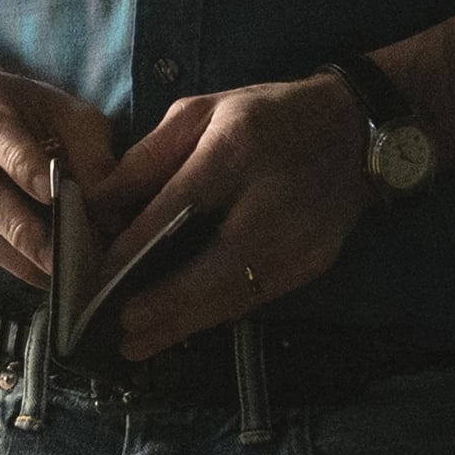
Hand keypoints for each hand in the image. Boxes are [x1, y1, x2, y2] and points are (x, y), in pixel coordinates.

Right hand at [0, 64, 117, 288]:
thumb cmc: (19, 115)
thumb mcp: (63, 115)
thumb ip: (92, 156)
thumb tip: (112, 212)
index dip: (26, 167)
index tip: (57, 198)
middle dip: (25, 232)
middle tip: (63, 261)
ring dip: (13, 257)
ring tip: (52, 274)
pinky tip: (24, 264)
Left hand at [82, 70, 372, 358]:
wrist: (353, 132)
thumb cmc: (267, 115)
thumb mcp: (202, 111)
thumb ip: (149, 156)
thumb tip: (101, 201)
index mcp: (238, 150)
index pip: (180, 206)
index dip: (139, 245)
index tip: (103, 274)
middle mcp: (272, 201)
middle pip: (212, 267)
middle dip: (164, 305)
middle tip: (121, 330)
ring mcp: (299, 240)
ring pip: (234, 295)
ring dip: (185, 323)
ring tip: (139, 343)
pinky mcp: (313, 264)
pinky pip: (256, 298)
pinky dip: (216, 315)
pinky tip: (183, 326)